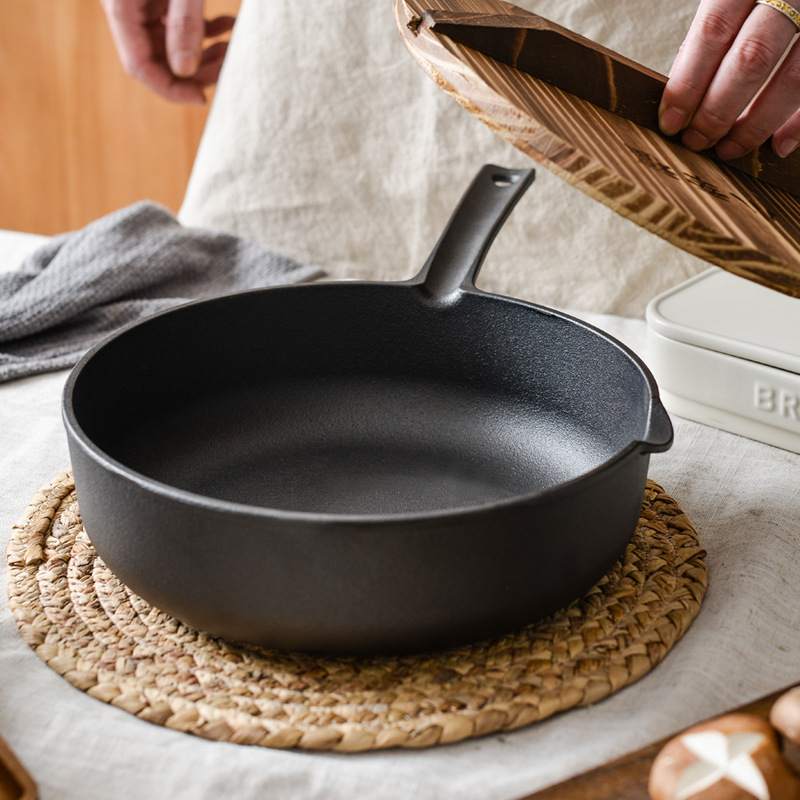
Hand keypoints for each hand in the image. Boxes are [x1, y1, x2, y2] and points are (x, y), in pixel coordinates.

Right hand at [100, 0, 235, 103]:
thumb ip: (184, 22)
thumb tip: (186, 71)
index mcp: (120, 7)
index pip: (139, 66)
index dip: (171, 89)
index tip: (202, 98)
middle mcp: (127, 9)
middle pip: (157, 60)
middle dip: (195, 71)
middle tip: (225, 66)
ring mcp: (143, 4)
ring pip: (172, 46)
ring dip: (204, 53)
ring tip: (231, 47)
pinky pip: (179, 24)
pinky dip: (206, 30)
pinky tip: (228, 25)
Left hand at [659, 0, 799, 158]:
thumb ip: (714, 33)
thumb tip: (681, 89)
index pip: (713, 31)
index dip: (688, 82)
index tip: (670, 121)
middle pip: (751, 58)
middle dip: (717, 110)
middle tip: (696, 140)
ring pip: (793, 77)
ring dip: (756, 124)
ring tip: (728, 149)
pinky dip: (799, 122)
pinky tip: (778, 146)